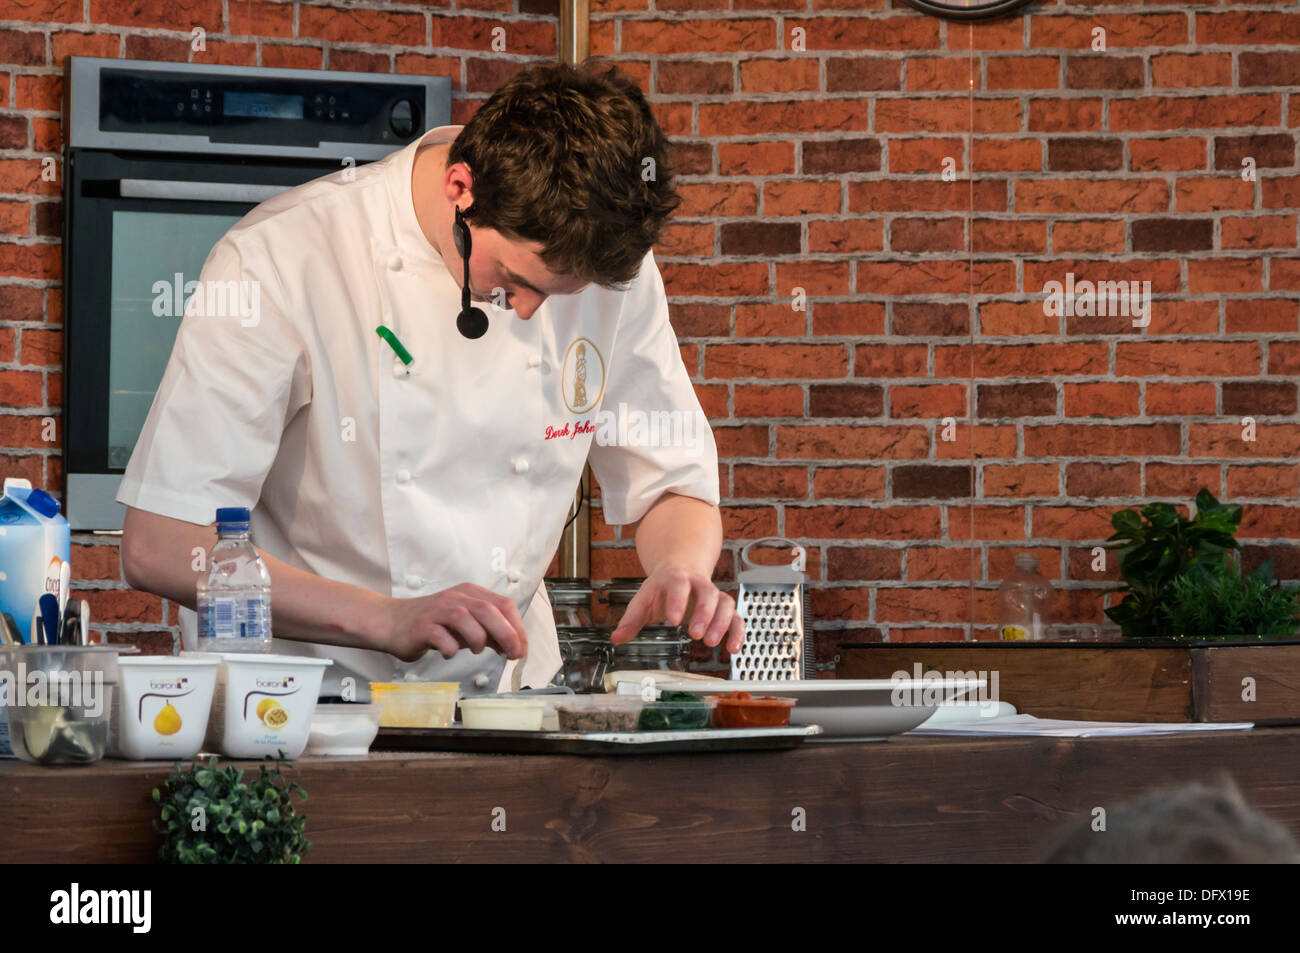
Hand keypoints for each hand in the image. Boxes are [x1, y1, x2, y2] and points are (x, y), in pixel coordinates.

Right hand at [380, 583, 527, 662]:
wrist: (392, 622)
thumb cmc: (433, 624)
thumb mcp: (466, 625)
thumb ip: (488, 632)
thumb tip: (513, 646)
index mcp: (470, 593)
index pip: (503, 604)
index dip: (517, 628)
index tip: (522, 648)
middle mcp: (455, 598)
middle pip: (488, 610)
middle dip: (506, 635)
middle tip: (512, 655)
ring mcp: (437, 610)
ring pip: (466, 619)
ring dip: (478, 639)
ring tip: (476, 651)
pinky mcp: (421, 626)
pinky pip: (440, 636)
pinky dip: (450, 648)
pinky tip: (449, 653)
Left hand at [610, 565, 744, 655]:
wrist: (681, 568)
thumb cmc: (661, 588)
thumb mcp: (643, 599)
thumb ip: (631, 620)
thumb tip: (616, 638)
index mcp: (675, 579)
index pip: (678, 585)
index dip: (677, 601)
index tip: (673, 620)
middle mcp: (698, 584)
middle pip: (707, 593)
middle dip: (704, 613)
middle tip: (696, 634)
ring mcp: (714, 595)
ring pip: (725, 603)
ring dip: (721, 623)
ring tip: (711, 643)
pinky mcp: (723, 608)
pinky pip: (736, 618)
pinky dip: (737, 632)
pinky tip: (733, 649)